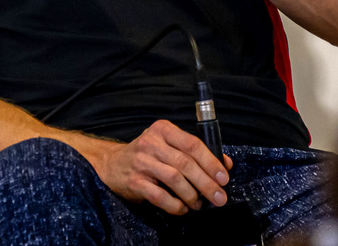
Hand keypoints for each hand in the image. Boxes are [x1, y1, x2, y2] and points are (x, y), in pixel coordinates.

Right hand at [90, 120, 232, 214]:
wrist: (112, 164)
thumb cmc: (147, 155)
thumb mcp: (168, 145)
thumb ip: (195, 152)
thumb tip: (225, 164)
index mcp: (162, 130)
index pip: (192, 144)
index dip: (211, 162)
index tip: (224, 178)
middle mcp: (150, 143)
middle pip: (185, 163)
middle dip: (206, 183)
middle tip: (219, 198)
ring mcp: (141, 162)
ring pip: (175, 179)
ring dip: (192, 195)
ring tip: (199, 204)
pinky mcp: (134, 181)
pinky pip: (160, 196)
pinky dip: (175, 205)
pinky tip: (182, 208)